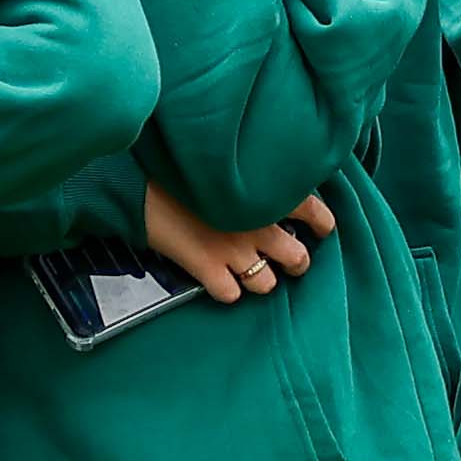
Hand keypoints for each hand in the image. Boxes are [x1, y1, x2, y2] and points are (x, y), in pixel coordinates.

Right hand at [141, 179, 336, 302]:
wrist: (137, 181)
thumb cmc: (178, 167)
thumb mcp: (222, 165)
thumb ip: (249, 177)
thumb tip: (265, 184)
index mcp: (264, 192)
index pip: (313, 210)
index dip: (322, 222)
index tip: (323, 228)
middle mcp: (256, 224)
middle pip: (297, 258)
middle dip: (296, 262)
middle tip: (290, 260)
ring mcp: (232, 250)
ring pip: (267, 283)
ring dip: (261, 280)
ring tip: (250, 272)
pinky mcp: (206, 268)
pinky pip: (231, 294)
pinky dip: (227, 290)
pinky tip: (220, 280)